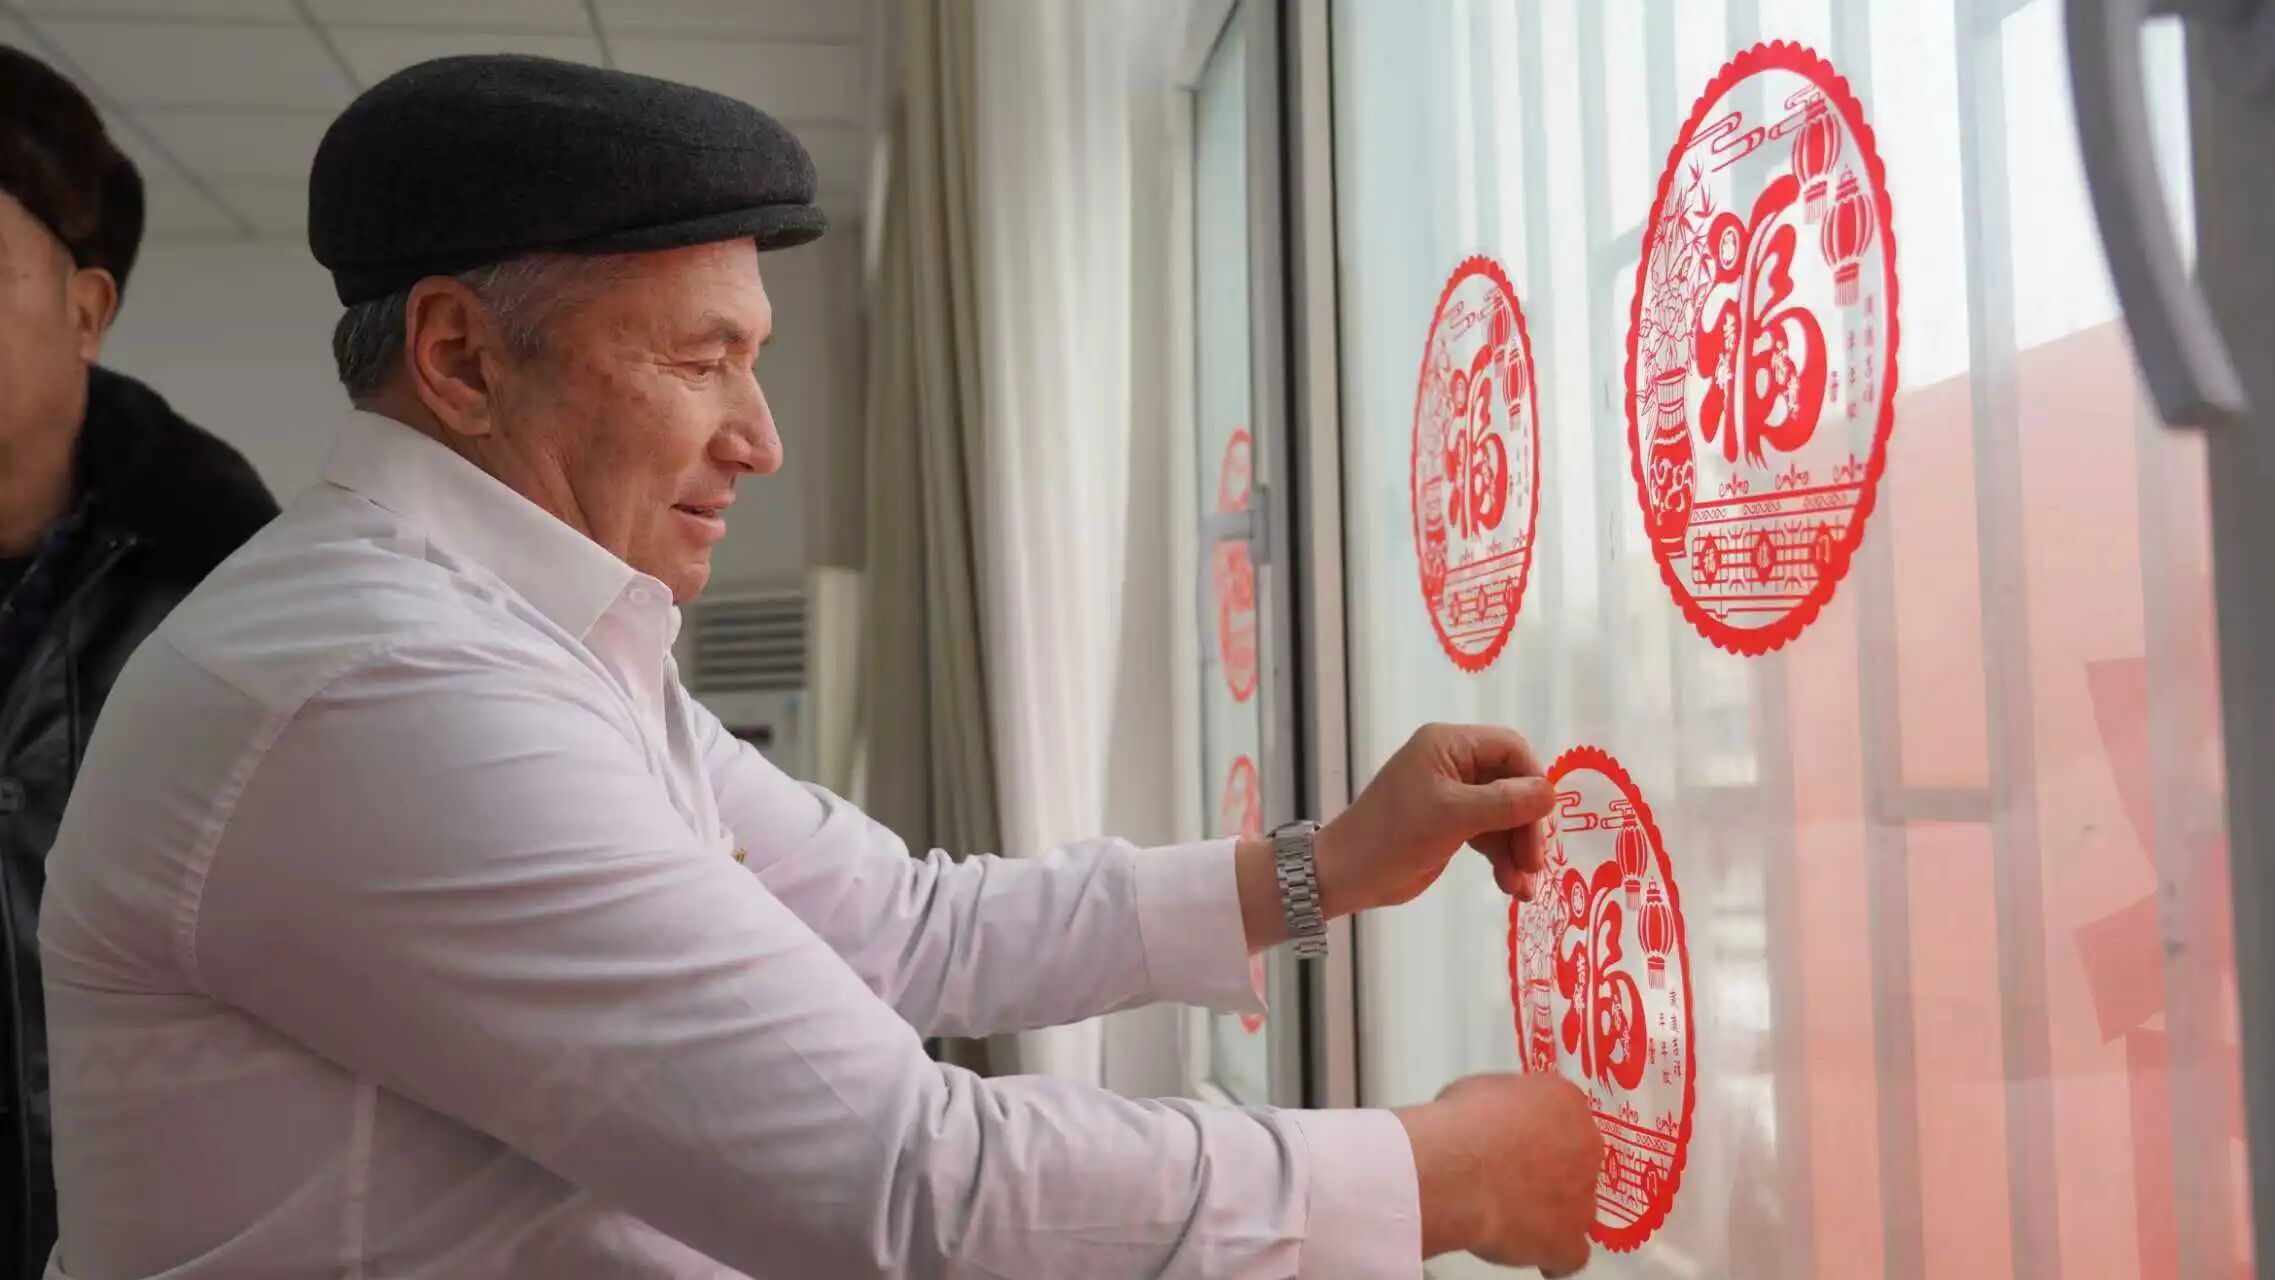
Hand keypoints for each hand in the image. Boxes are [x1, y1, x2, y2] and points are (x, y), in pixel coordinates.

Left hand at [1317, 724, 1554, 913]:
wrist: (1347, 875)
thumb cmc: (1394, 835)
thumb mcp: (1453, 816)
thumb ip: (1505, 802)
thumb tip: (1551, 792)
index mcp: (1449, 745)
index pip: (1511, 749)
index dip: (1532, 782)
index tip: (1540, 819)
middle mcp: (1454, 763)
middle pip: (1512, 786)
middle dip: (1526, 827)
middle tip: (1533, 864)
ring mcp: (1453, 796)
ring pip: (1505, 816)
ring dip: (1517, 851)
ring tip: (1522, 889)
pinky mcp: (1452, 826)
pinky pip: (1491, 836)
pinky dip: (1503, 860)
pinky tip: (1511, 887)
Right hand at [1397, 1073, 1600, 1273]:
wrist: (1455, 1169)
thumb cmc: (1461, 1123)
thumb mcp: (1482, 1089)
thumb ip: (1505, 1105)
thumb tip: (1495, 1120)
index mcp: (1566, 1102)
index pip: (1566, 1115)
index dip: (1540, 1131)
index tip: (1518, 1139)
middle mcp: (1585, 1145)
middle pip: (1578, 1159)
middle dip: (1551, 1168)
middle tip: (1513, 1174)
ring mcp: (1582, 1197)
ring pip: (1579, 1207)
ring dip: (1554, 1210)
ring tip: (1514, 1214)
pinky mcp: (1567, 1240)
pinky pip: (1571, 1254)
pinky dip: (1553, 1255)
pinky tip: (1531, 1249)